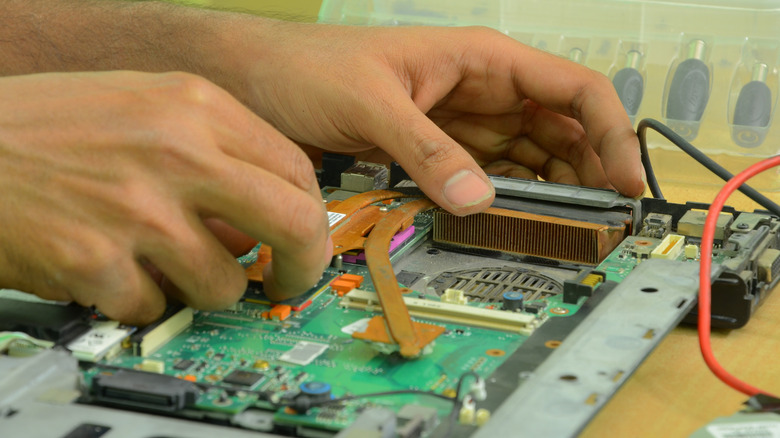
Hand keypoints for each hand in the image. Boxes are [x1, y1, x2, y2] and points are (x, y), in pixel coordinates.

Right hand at [0, 71, 329, 323]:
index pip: (297, 172)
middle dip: (298, 266)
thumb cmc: (46, 124)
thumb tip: (258, 215)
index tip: (303, 240)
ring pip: (224, 283)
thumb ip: (213, 149)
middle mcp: (177, 153)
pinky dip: (136, 299)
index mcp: (195, 106)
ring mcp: (138, 210)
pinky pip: (153, 306)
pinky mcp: (96, 262)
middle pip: (292, 225)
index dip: (311, 217)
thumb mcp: (143, 106)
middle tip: (283, 281)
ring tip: (159, 263)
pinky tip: (109, 268)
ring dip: (199, 287)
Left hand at [240, 23, 644, 213]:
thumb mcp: (371, 104)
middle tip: (600, 223)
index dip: (611, 134)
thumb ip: (425, 151)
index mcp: (482, 58)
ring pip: (530, 158)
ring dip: (552, 192)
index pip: (574, 89)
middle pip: (562, 131)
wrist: (255, 82)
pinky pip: (489, 176)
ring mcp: (462, 123)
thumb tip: (477, 199)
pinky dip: (508, 199)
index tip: (627, 182)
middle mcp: (483, 90)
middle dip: (588, 172)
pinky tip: (517, 221)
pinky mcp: (438, 151)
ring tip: (567, 229)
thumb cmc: (308, 68)